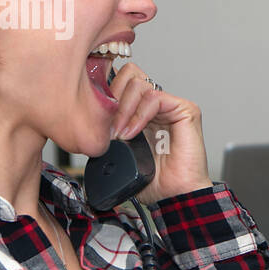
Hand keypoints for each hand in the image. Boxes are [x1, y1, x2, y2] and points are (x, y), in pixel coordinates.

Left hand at [108, 61, 212, 206]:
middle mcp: (156, 105)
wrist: (174, 195)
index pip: (120, 82)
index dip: (105, 94)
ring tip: (120, 134)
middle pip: (128, 75)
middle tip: (108, 125)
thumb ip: (105, 134)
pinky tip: (132, 133)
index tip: (95, 118)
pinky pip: (154, 97)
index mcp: (140, 111)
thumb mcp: (117, 154)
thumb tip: (83, 121)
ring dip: (123, 109)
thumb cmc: (154, 180)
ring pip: (138, 83)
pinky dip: (138, 114)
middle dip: (112, 98)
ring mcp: (171, 106)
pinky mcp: (185, 110)